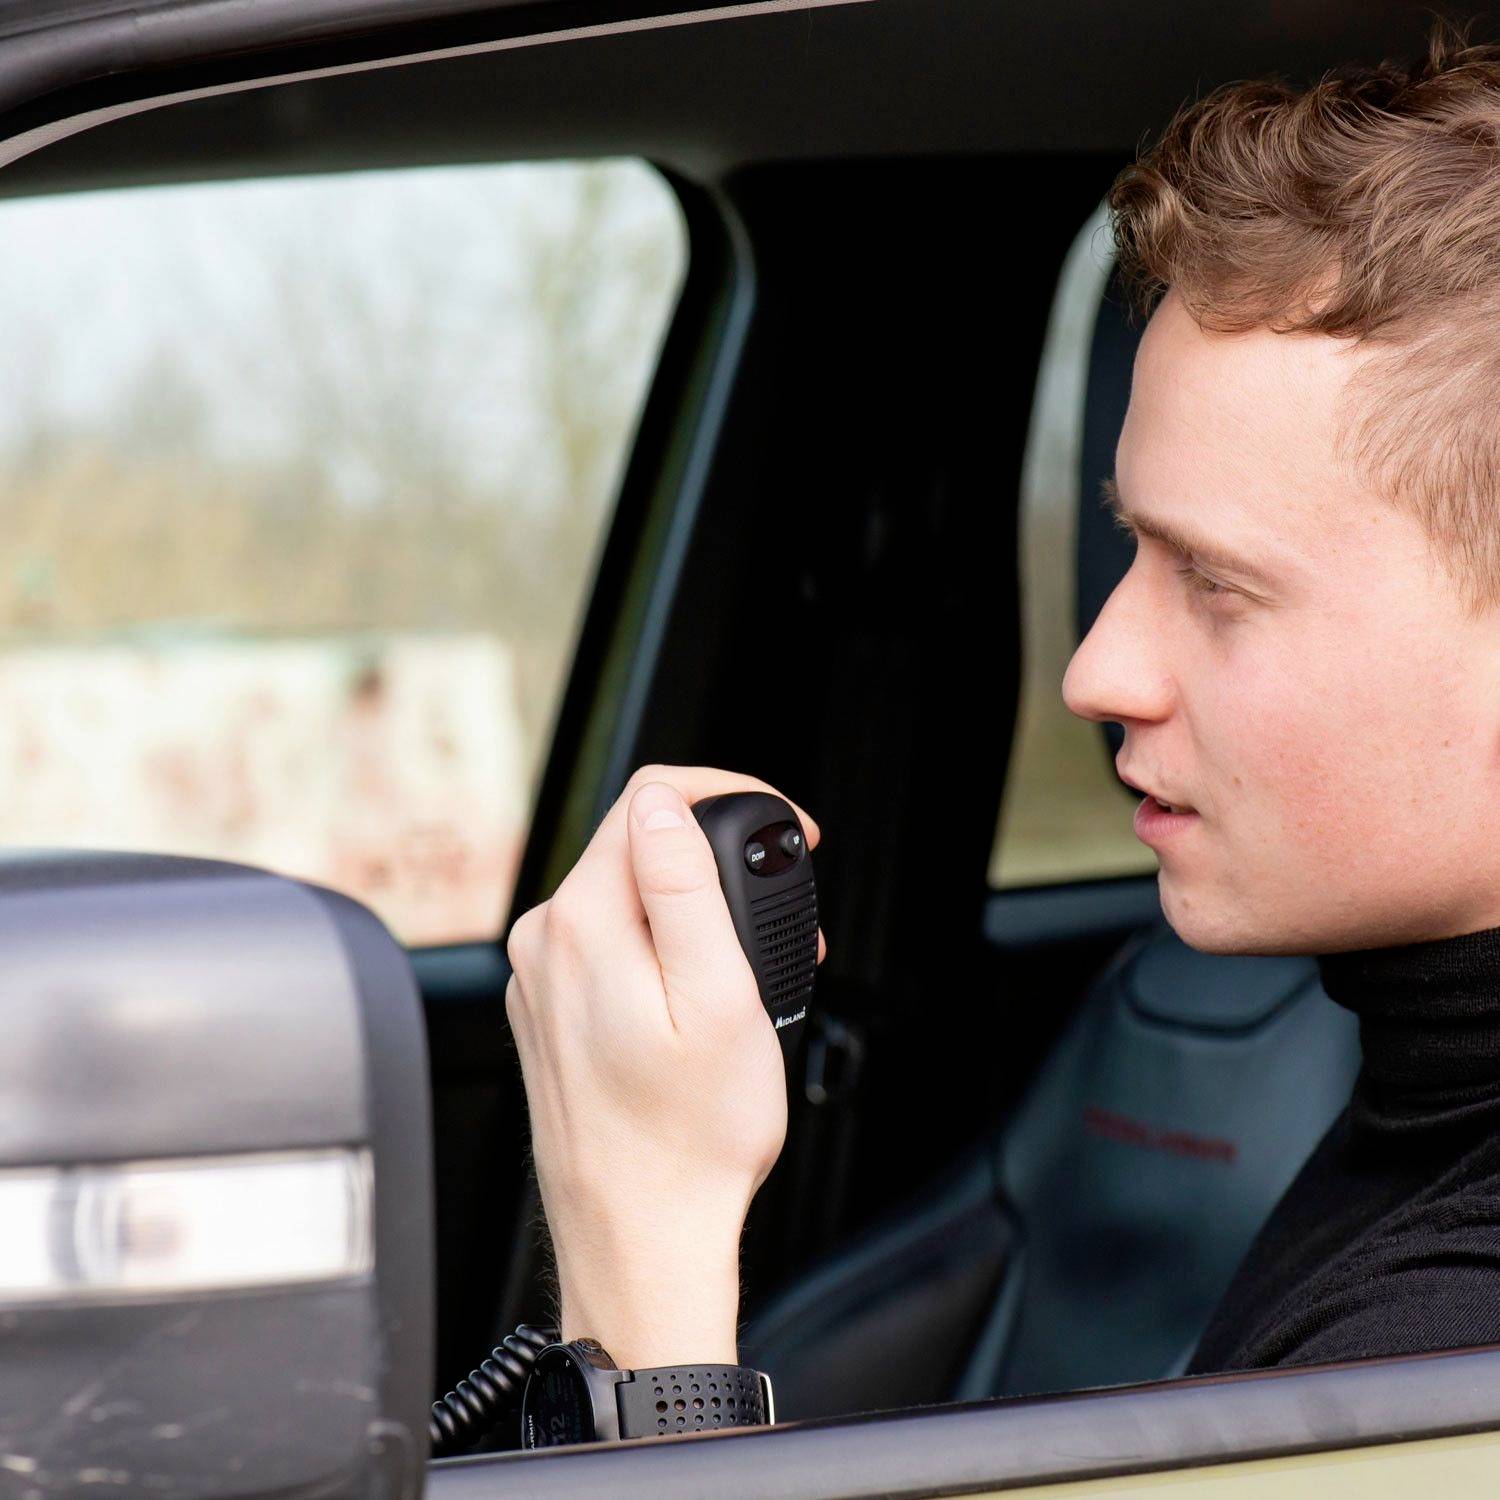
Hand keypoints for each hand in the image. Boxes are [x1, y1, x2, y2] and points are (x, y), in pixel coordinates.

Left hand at [505, 764, 824, 1369]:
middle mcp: (545, 942)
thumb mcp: (717, 998)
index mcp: (583, 923)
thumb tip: (664, 804)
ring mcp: (539, 980)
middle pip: (639, 847)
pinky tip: (705, 1002)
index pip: (649, 799)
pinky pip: (610, 946)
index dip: (728, 794)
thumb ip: (684, 887)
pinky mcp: (548, 1014)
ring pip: (628, 898)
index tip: (785, 829)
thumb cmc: (691, 1137)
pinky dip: (664, 951)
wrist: (640, 1238)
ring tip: (756, 973)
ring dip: (696, 911)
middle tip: (784, 920)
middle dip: (720, 861)